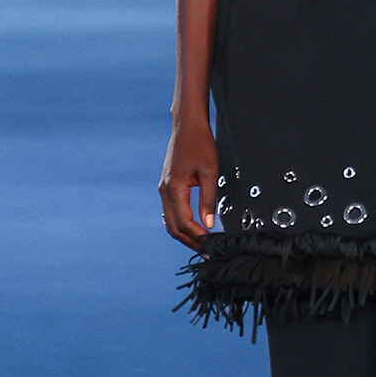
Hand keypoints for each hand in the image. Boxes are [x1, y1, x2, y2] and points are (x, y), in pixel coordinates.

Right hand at [159, 117, 218, 248]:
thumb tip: (209, 224)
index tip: (211, 245)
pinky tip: (194, 228)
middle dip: (190, 241)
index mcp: (174, 188)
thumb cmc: (200, 144)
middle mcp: (165, 191)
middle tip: (206, 251)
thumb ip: (208, 199)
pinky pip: (171, 212)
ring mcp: (164, 189)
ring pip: (170, 221)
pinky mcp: (167, 186)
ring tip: (202, 243)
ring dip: (185, 234)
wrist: (187, 126)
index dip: (197, 237)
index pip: (184, 222)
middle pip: (173, 227)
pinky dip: (181, 224)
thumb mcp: (210, 171)